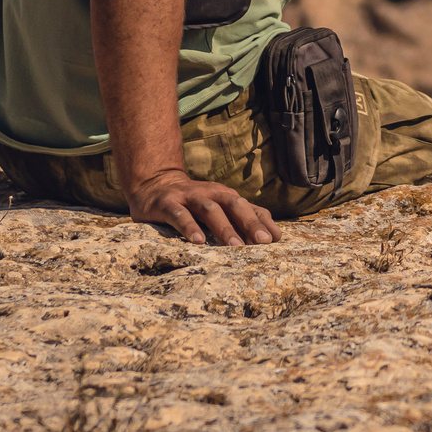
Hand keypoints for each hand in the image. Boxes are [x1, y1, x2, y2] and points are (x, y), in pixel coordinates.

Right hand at [125, 169, 280, 245]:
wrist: (154, 184)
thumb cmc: (194, 203)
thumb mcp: (218, 207)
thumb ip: (241, 218)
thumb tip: (271, 236)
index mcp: (225, 197)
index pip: (249, 208)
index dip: (264, 222)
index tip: (277, 240)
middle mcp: (211, 194)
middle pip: (235, 206)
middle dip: (250, 223)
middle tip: (263, 242)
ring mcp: (189, 197)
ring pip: (210, 210)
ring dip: (224, 228)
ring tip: (236, 247)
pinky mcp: (167, 204)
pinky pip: (180, 215)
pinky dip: (190, 227)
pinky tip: (198, 241)